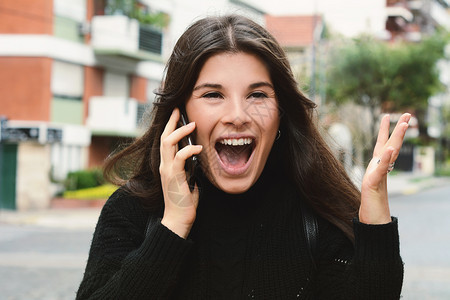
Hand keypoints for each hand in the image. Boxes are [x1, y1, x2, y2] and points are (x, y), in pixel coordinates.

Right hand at [159, 108, 202, 237]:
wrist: (178, 218)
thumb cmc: (185, 200)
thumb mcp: (188, 179)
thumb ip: (189, 167)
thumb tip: (198, 157)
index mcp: (167, 165)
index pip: (166, 141)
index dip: (170, 126)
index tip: (177, 114)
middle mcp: (164, 165)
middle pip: (164, 137)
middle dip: (171, 122)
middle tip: (179, 110)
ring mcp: (167, 170)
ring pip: (168, 144)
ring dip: (180, 132)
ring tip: (192, 125)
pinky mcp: (174, 176)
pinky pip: (180, 158)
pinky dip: (189, 150)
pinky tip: (199, 147)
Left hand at [359, 113, 410, 223]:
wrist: (373, 220)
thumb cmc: (371, 201)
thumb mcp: (372, 181)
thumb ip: (377, 171)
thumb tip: (380, 163)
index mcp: (378, 165)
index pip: (383, 144)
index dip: (385, 130)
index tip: (388, 115)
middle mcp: (380, 168)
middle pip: (391, 145)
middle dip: (399, 129)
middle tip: (408, 114)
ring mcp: (378, 175)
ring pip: (389, 154)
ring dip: (396, 138)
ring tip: (403, 123)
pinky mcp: (374, 184)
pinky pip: (380, 169)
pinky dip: (385, 159)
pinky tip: (389, 149)